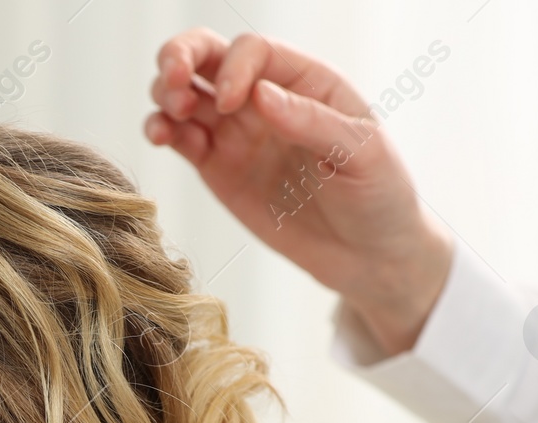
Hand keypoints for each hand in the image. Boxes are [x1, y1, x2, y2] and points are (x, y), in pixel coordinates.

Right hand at [146, 27, 453, 354]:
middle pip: (209, 56)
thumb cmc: (378, 197)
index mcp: (306, 81)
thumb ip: (312, 121)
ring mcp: (237, 132)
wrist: (367, 256)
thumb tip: (260, 94)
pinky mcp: (217, 168)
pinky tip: (159, 138)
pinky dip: (161, 131)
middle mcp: (265, 98)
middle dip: (180, 58)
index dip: (235, 68)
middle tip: (172, 81)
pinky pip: (180, 138)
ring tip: (168, 118)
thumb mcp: (361, 154)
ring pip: (185, 93)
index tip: (234, 104)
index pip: (254, 51)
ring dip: (164, 95)